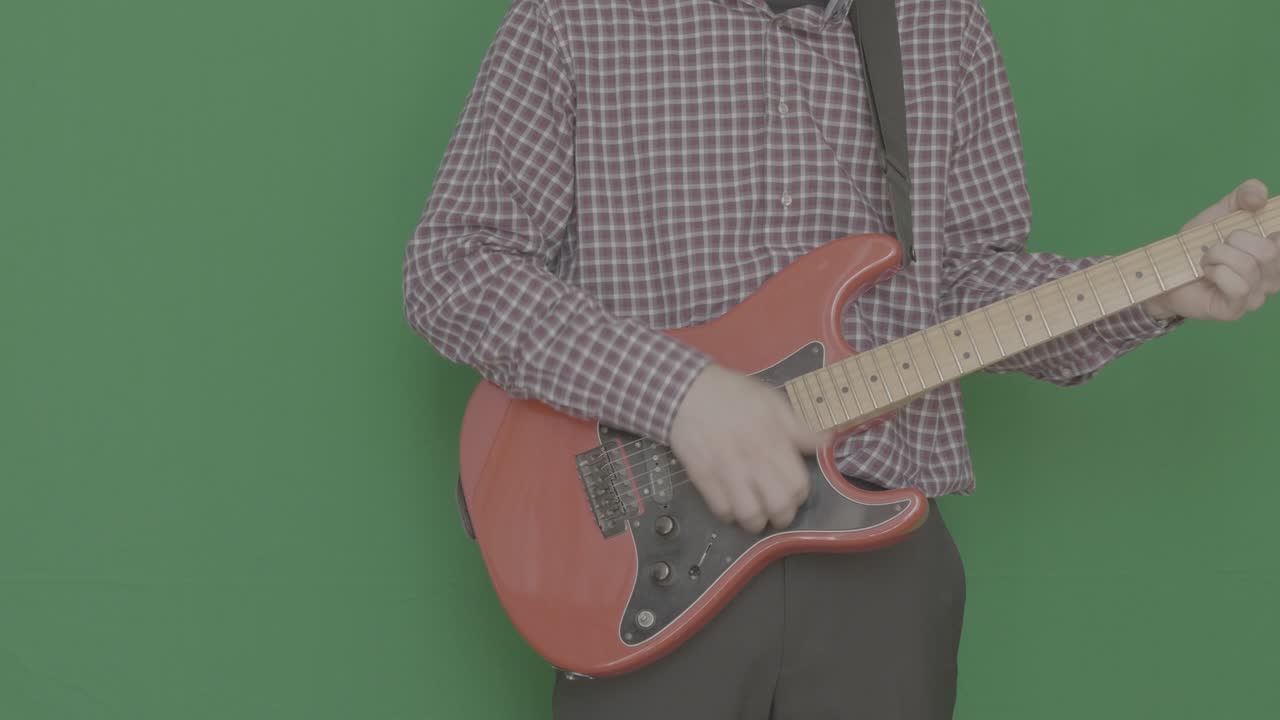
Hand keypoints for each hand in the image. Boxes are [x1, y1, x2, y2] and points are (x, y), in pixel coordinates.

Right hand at [669, 365, 828, 533]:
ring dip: (757, 520)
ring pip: (750, 516)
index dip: (800, 494)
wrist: (686, 393)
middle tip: (778, 508)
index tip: (794, 490)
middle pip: (778, 506)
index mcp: (773, 440)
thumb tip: (828, 442)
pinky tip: (733, 503)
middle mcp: (752, 460)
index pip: (798, 485)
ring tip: (756, 512)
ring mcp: (726, 471)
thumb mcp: (772, 402)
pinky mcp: (703, 478)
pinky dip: (730, 514)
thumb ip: (801, 426)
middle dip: (783, 515)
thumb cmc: (733, 395)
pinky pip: (722, 511)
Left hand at [1144, 179, 1279, 321]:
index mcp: (1274, 254)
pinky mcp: (1235, 310)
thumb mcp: (1222, 212)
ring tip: (1206, 259)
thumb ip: (1245, 195)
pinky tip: (1206, 274)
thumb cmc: (1197, 245)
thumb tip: (1260, 197)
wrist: (1164, 271)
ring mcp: (1255, 297)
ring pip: (1249, 266)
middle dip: (1235, 240)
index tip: (1254, 223)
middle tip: (1216, 245)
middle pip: (1270, 251)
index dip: (1274, 228)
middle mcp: (1272, 278)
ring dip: (1218, 255)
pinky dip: (1216, 273)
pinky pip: (1238, 286)